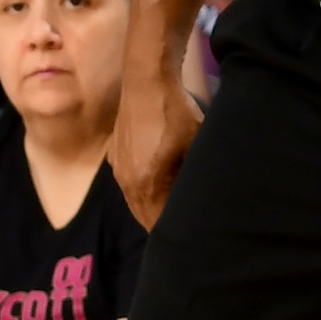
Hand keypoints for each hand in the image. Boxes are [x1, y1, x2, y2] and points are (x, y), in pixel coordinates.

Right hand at [109, 55, 199, 228]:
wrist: (146, 80)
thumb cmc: (177, 114)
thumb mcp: (196, 148)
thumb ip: (195, 180)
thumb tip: (205, 202)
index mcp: (145, 184)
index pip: (158, 225)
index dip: (174, 234)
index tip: (191, 239)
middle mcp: (127, 182)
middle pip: (144, 217)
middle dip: (161, 225)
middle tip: (185, 231)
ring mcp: (118, 168)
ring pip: (135, 202)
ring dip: (152, 208)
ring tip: (172, 210)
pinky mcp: (115, 155)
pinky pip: (129, 183)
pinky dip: (143, 190)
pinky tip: (158, 183)